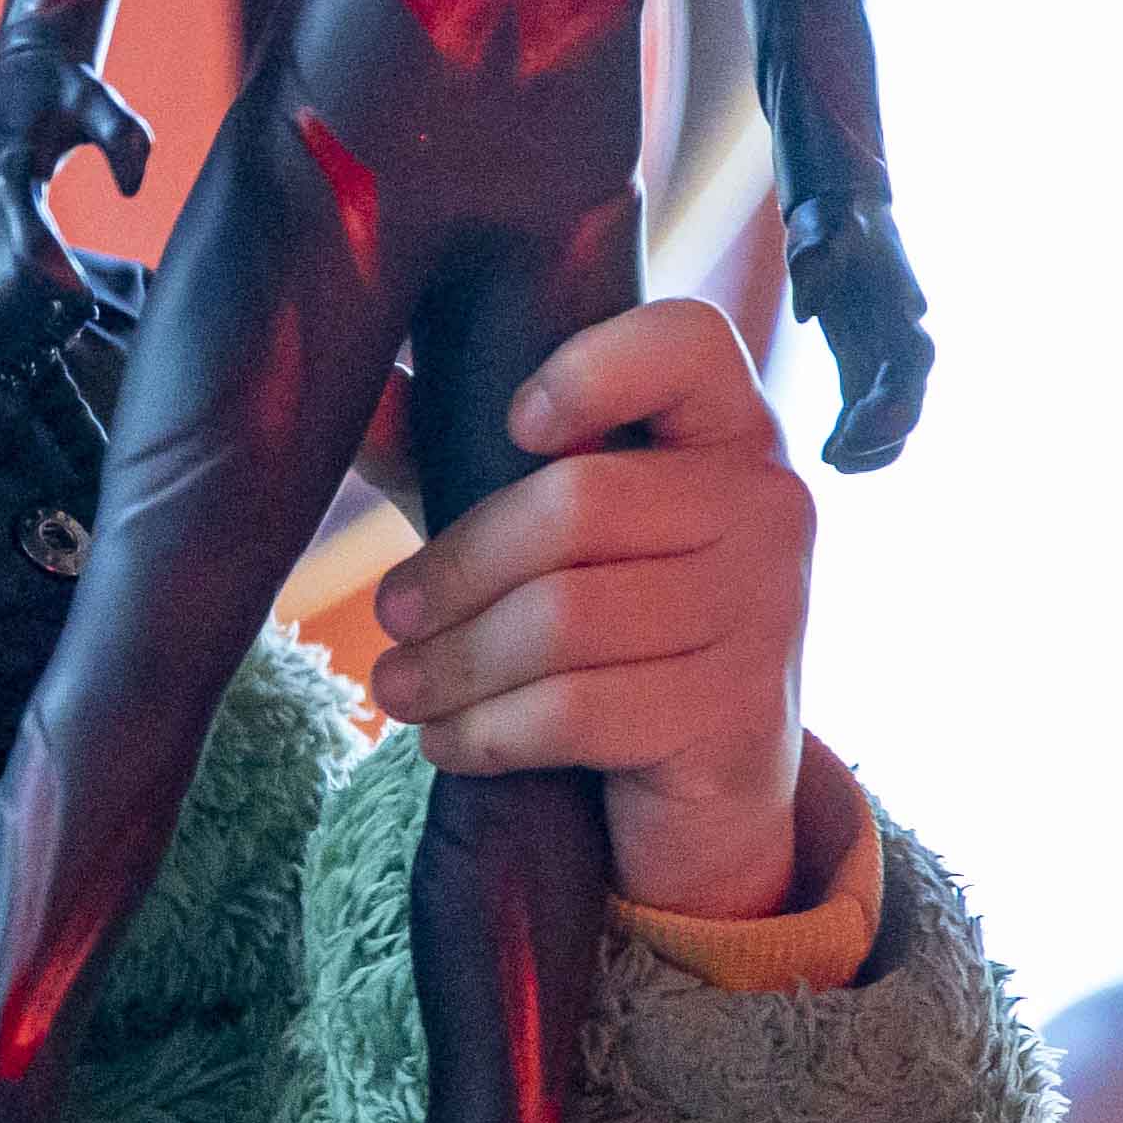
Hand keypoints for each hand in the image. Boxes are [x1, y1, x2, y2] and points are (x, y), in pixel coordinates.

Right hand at [0, 46, 148, 323]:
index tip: (79, 295)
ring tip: (52, 319)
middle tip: (75, 315)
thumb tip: (132, 190)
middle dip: (32, 295)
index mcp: (9, 159)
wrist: (19, 70)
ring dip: (10, 300)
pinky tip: (21, 310)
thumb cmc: (64, 88)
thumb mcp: (100, 99)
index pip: (21, 226)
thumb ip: (124, 136)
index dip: (47, 265)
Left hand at [365, 298, 816, 921]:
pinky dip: (487, 730)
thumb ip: (451, 449)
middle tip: (388, 614)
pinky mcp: (739, 716)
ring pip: (565, 621)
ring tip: (399, 685)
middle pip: (577, 504)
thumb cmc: (605, 615)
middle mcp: (768, 505)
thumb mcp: (532, 521)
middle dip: (455, 569)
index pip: (687, 344)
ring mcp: (767, 612)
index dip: (593, 369)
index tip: (514, 424)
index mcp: (724, 428)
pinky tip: (446, 738)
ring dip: (453, 664)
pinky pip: (577, 711)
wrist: (710, 777)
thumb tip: (354, 395)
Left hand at [791, 204, 934, 472]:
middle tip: (844, 458)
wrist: (845, 217)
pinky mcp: (865, 362)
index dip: (895, 398)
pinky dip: (854, 435)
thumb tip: (804, 309)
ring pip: (894, 410)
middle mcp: (902, 337)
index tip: (862, 426)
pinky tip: (831, 456)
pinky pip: (867, 408)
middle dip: (884, 432)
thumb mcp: (822, 233)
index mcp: (900, 309)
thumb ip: (816, 262)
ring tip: (836, 463)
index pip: (911, 362)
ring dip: (873, 443)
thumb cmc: (834, 224)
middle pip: (908, 395)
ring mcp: (886, 353)